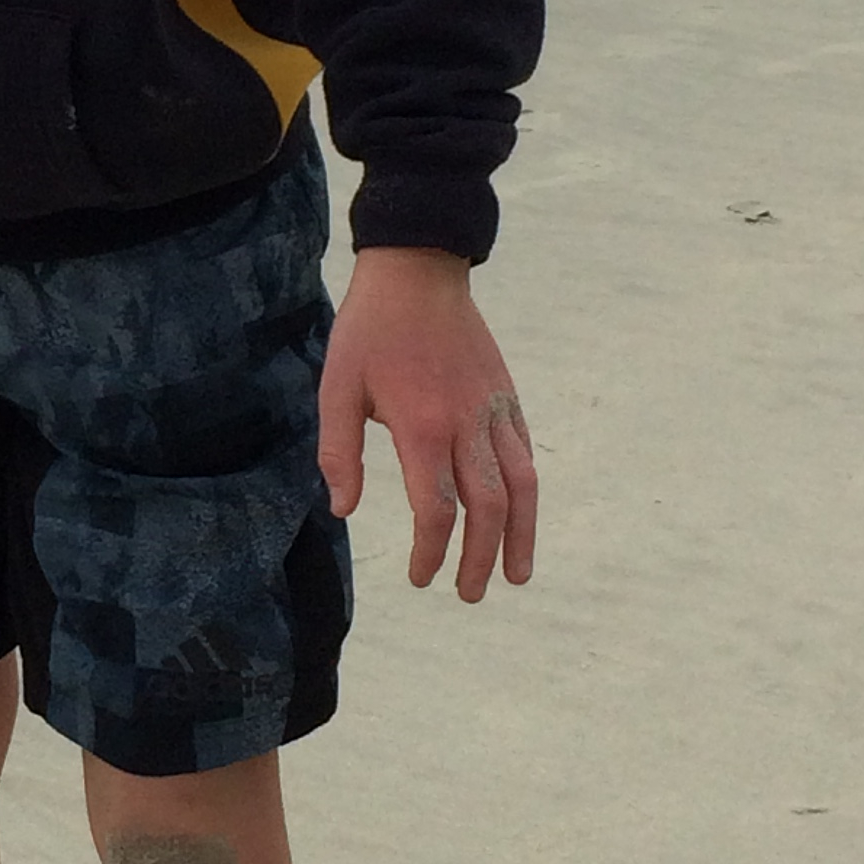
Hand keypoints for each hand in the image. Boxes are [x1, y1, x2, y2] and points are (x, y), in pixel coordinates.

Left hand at [316, 244, 535, 600]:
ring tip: (515, 575)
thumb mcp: (337, 386)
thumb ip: (339, 451)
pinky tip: (519, 517)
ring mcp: (494, 410)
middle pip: (487, 509)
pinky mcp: (506, 396)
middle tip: (469, 593)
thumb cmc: (370, 330)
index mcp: (422, 426)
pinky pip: (524, 455)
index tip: (419, 576)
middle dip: (480, 559)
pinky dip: (526, 493)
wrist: (418, 270)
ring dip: (520, 537)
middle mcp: (467, 423)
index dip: (431, 551)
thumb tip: (344, 509)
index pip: (437, 509)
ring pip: (521, 486)